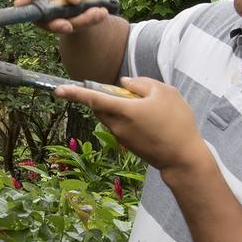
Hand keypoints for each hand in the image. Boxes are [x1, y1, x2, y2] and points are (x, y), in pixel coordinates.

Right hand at [15, 0, 108, 34]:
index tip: (19, 4)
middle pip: (43, 13)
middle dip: (55, 22)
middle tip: (69, 26)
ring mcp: (51, 14)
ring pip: (58, 24)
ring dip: (78, 22)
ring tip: (98, 13)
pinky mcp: (61, 24)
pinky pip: (72, 27)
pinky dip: (88, 22)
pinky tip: (101, 14)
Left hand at [55, 76, 211, 173]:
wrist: (183, 158)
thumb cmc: (177, 123)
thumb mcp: (164, 93)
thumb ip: (141, 84)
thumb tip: (123, 83)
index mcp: (123, 110)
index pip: (93, 99)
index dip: (74, 93)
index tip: (58, 90)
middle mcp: (117, 125)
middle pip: (101, 106)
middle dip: (107, 97)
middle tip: (133, 94)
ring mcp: (121, 136)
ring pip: (111, 116)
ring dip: (120, 108)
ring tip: (149, 108)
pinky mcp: (127, 144)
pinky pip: (120, 125)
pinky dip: (128, 118)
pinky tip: (151, 120)